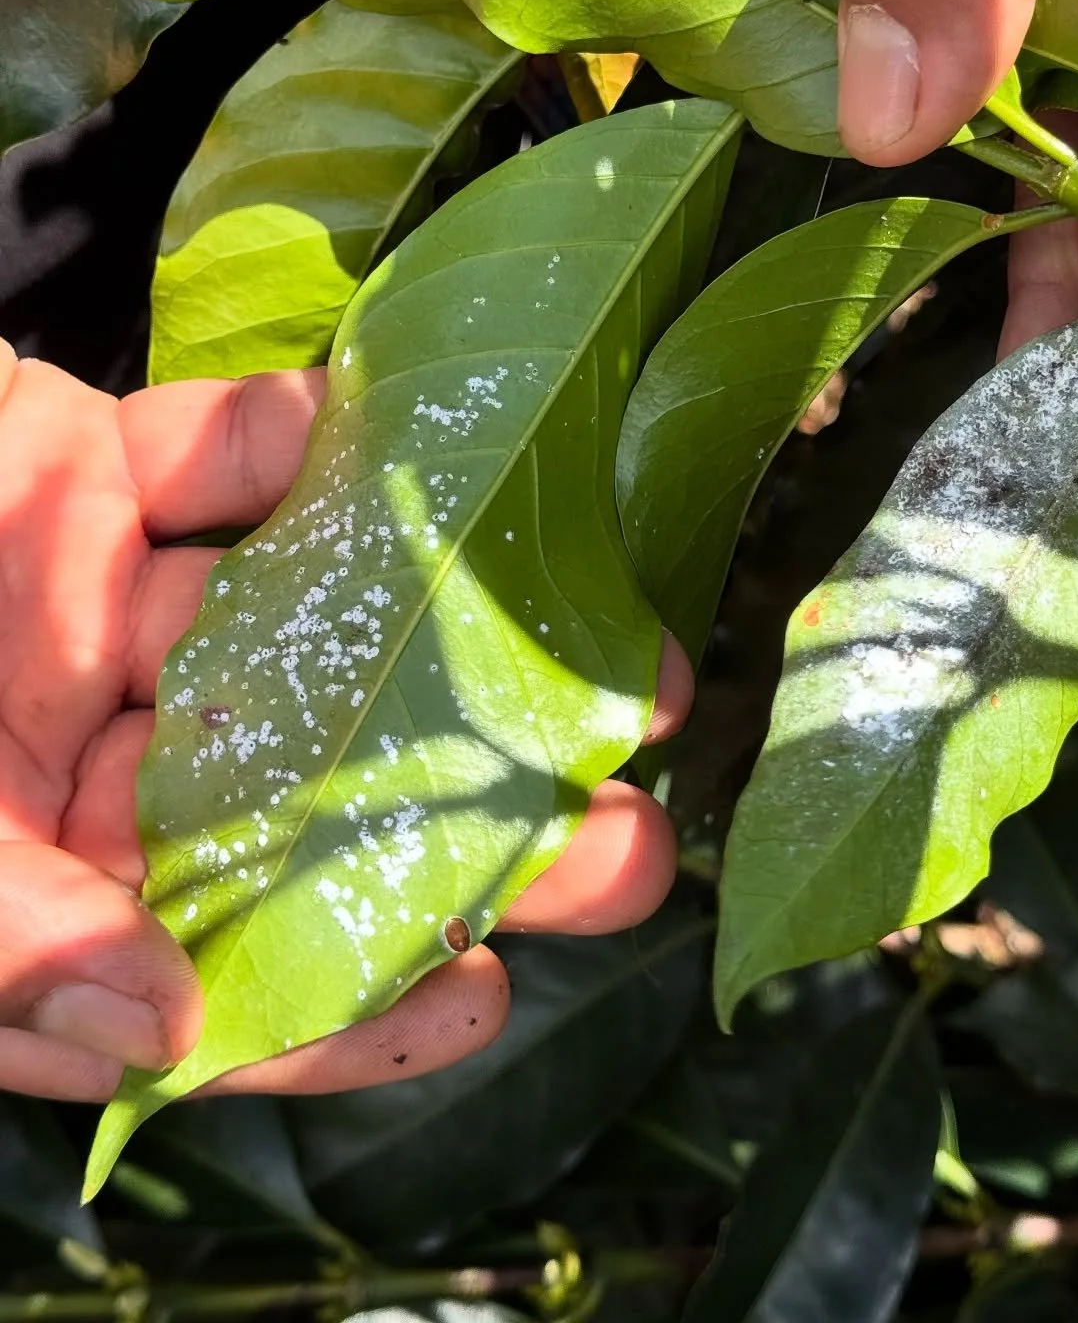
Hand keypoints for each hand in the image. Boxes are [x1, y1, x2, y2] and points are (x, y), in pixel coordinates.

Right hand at [0, 342, 688, 1099]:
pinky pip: (213, 459)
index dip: (339, 1000)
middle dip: (457, 818)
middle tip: (623, 830)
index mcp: (27, 883)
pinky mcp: (84, 469)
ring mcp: (91, 607)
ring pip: (290, 625)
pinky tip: (382, 449)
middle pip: (299, 797)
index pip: (201, 973)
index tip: (479, 997)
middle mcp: (81, 753)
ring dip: (435, 625)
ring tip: (597, 645)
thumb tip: (157, 1027)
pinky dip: (290, 446)